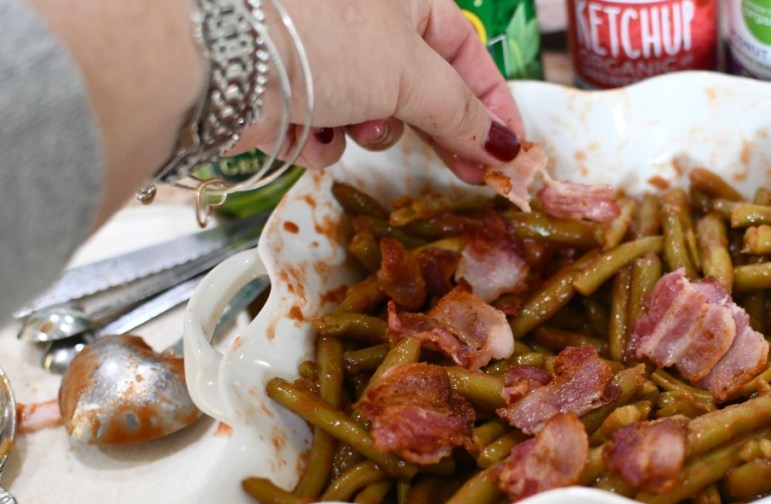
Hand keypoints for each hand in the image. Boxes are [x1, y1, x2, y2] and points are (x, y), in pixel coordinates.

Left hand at [238, 0, 525, 183]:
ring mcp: (324, 60)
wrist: (220, 59)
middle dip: (437, 130)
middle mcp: (364, 24)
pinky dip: (322, 138)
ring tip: (355, 123)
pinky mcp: (288, 95)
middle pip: (421, 89)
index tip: (510, 149)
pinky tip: (308, 128)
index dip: (492, 103)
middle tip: (467, 172)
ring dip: (370, 130)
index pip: (466, 50)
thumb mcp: (413, 75)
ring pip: (374, 115)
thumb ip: (464, 115)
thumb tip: (504, 147)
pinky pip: (326, 130)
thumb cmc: (322, 37)